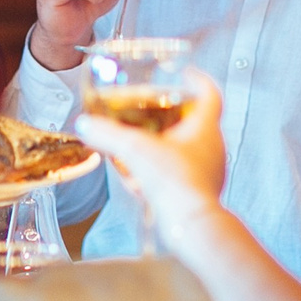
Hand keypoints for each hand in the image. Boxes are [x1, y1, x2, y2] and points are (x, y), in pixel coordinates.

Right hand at [74, 75, 226, 236]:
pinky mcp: (201, 193)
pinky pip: (185, 173)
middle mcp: (213, 148)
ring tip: (147, 143)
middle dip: (177, 113)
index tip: (186, 74)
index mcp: (205, 128)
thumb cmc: (176, 185)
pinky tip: (145, 178)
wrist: (192, 227)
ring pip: (192, 148)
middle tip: (158, 109)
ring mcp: (210, 171)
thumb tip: (87, 124)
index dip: (198, 80)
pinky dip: (167, 170)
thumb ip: (108, 135)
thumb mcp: (135, 150)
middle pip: (200, 120)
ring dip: (171, 143)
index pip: (210, 94)